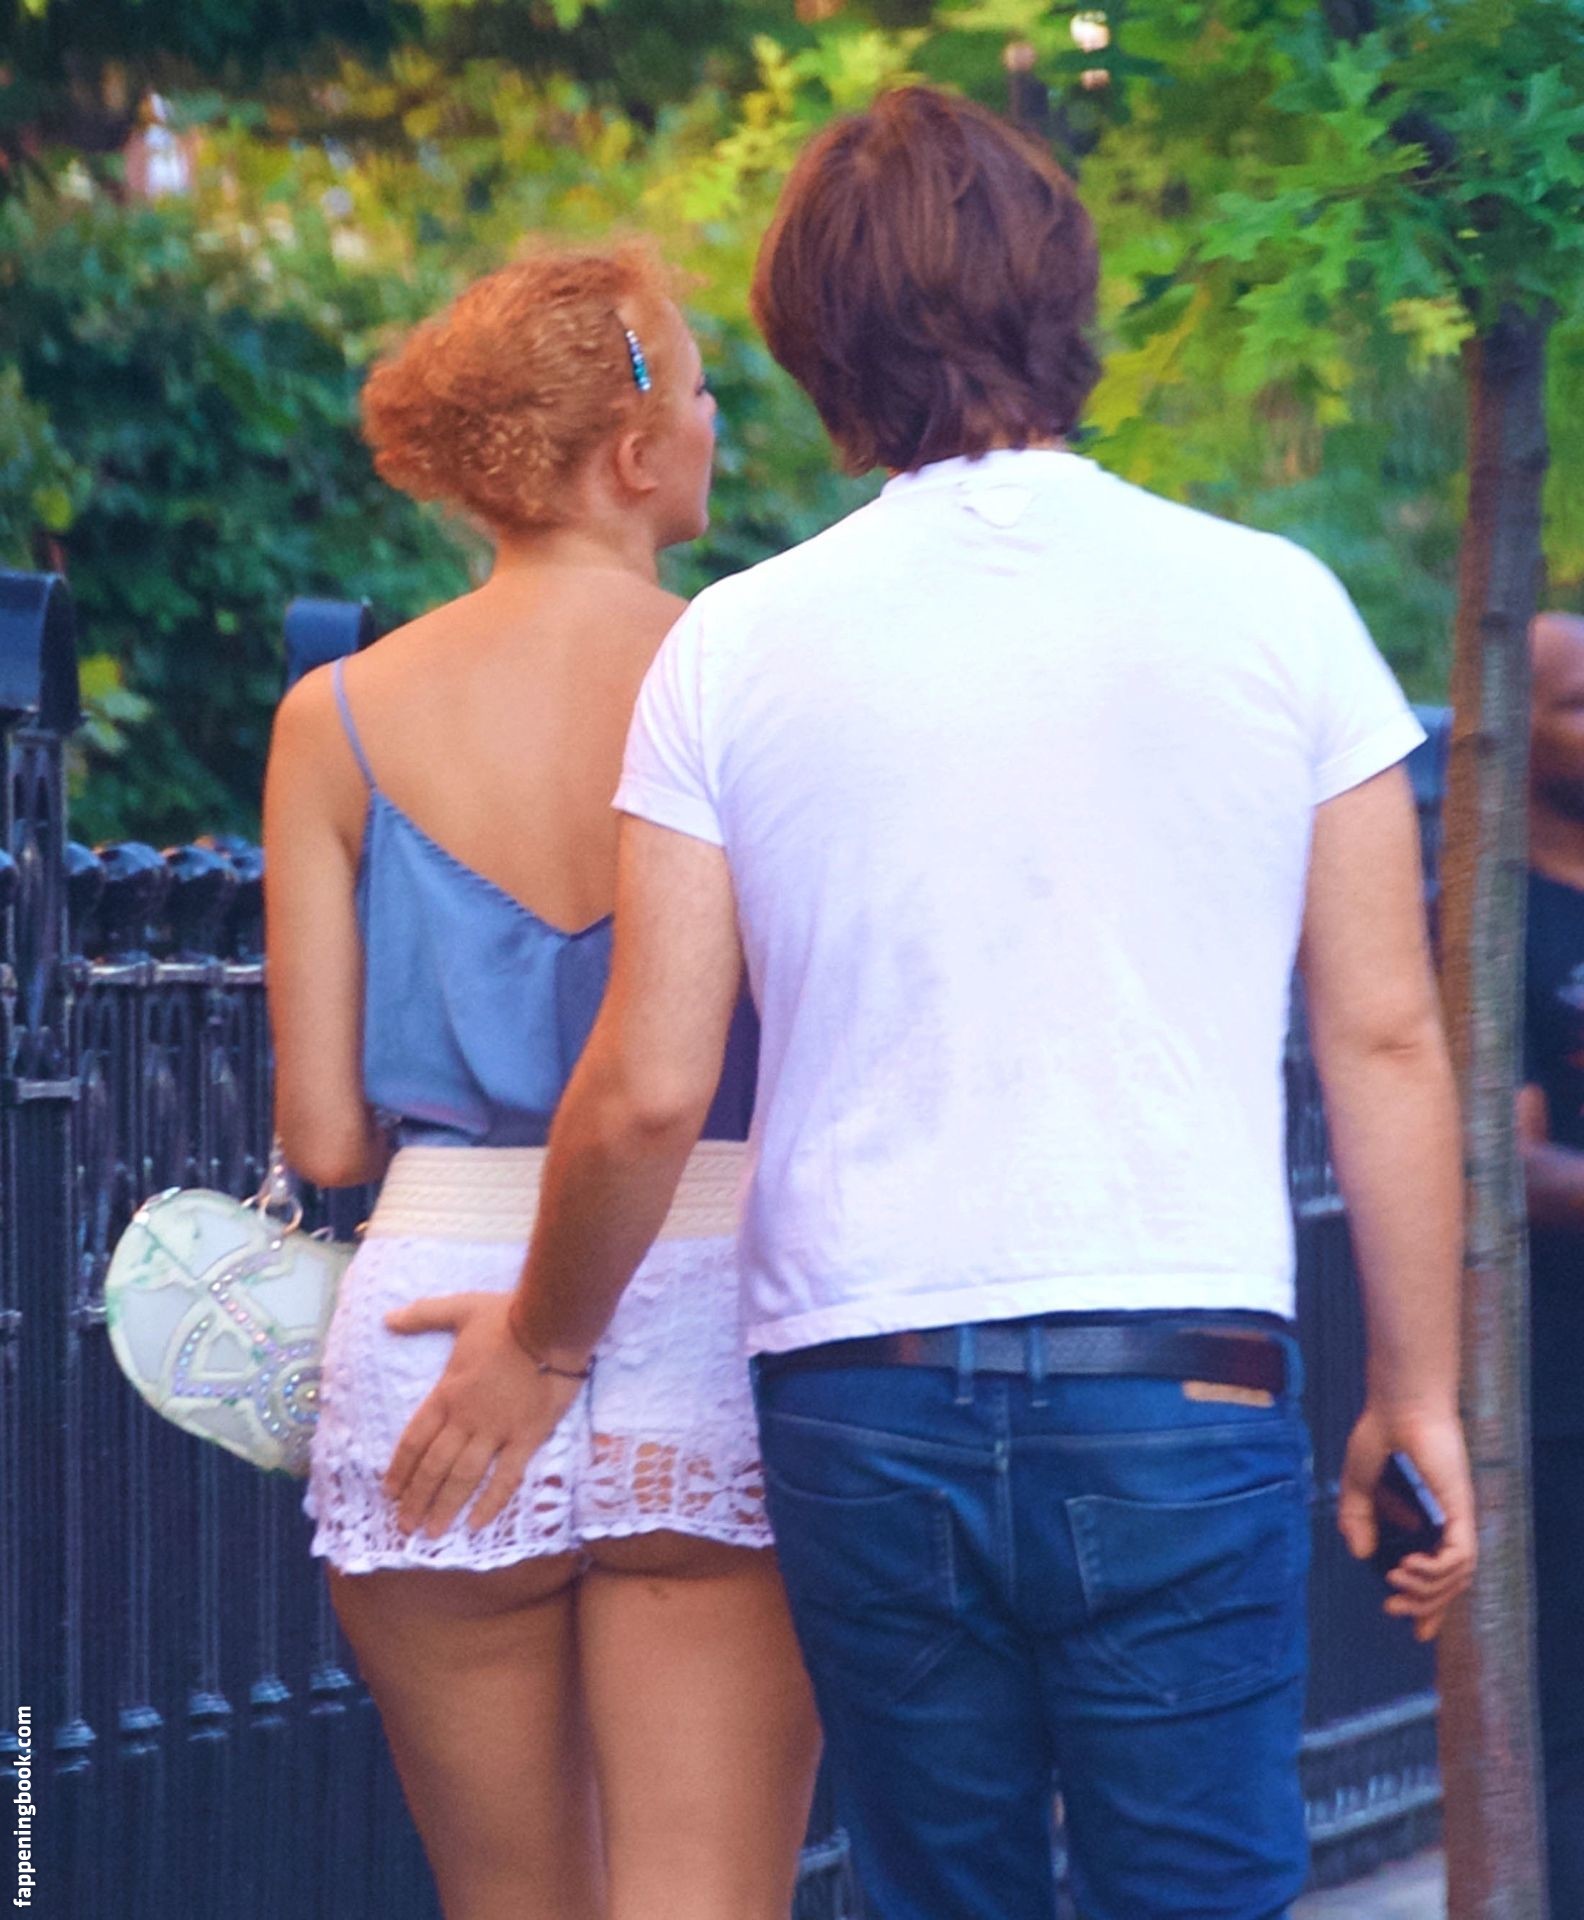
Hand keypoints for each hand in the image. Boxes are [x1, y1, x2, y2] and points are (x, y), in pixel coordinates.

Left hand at [381, 1292, 583, 1537]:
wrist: (551, 1325)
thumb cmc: (506, 1317)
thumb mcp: (460, 1309)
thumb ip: (423, 1315)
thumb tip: (387, 1318)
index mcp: (448, 1392)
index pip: (415, 1438)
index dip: (400, 1467)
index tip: (389, 1491)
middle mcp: (466, 1418)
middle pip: (434, 1466)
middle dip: (416, 1498)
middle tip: (404, 1525)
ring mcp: (496, 1431)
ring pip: (463, 1477)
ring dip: (445, 1506)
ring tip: (432, 1533)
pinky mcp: (527, 1438)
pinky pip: (506, 1477)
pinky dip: (491, 1503)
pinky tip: (477, 1524)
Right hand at [1338, 1402, 1476, 1641]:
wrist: (1397, 1403)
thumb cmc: (1381, 1433)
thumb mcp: (1358, 1483)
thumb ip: (1357, 1517)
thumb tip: (1361, 1554)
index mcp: (1430, 1517)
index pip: (1441, 1573)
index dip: (1432, 1605)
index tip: (1417, 1632)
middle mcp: (1450, 1522)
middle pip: (1452, 1583)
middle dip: (1425, 1606)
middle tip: (1393, 1610)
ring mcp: (1457, 1516)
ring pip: (1458, 1576)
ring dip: (1427, 1589)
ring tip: (1396, 1582)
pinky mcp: (1460, 1509)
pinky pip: (1460, 1557)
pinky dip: (1437, 1572)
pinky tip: (1408, 1567)